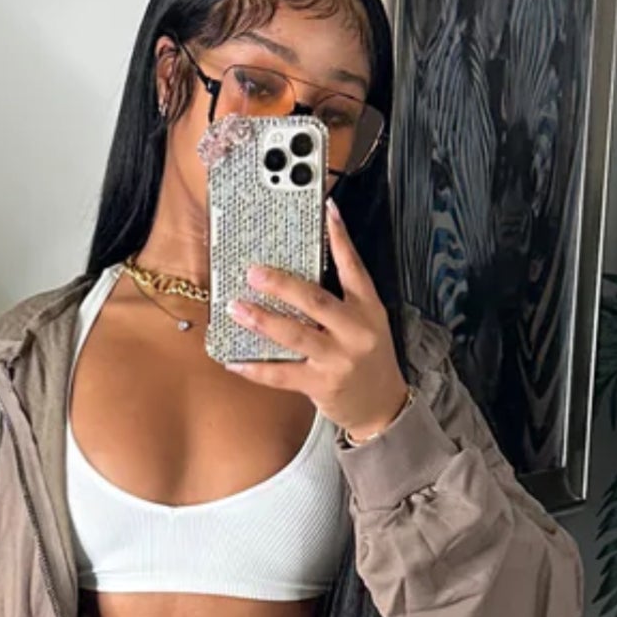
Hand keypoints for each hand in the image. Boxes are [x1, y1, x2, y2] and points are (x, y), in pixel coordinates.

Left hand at [225, 197, 408, 439]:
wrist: (382, 406)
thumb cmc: (368, 360)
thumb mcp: (367, 324)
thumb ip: (340, 301)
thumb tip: (297, 278)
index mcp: (368, 309)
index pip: (354, 267)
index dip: (340, 238)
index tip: (327, 210)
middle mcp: (355, 331)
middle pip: (316, 300)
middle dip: (282, 284)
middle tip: (253, 272)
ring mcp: (339, 359)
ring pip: (295, 335)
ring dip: (262, 321)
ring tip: (236, 308)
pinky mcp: (322, 385)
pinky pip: (282, 375)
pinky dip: (255, 369)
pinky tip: (234, 362)